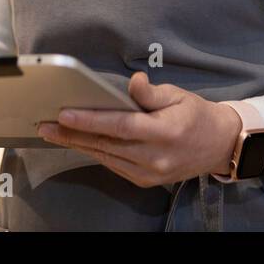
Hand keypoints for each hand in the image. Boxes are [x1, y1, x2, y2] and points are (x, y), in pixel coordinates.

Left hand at [35, 71, 243, 187]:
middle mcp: (155, 157)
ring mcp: (149, 173)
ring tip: (53, 132)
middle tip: (44, 125)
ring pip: (106, 157)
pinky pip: (113, 165)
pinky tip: (78, 141)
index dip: (90, 120)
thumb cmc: (196, 115)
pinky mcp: (145, 181)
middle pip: (106, 144)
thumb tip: (132, 82)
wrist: (219, 146)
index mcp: (164, 132)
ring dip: (78, 144)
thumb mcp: (178, 95)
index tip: (64, 114)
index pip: (120, 126)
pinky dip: (95, 152)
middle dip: (72, 134)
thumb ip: (151, 92)